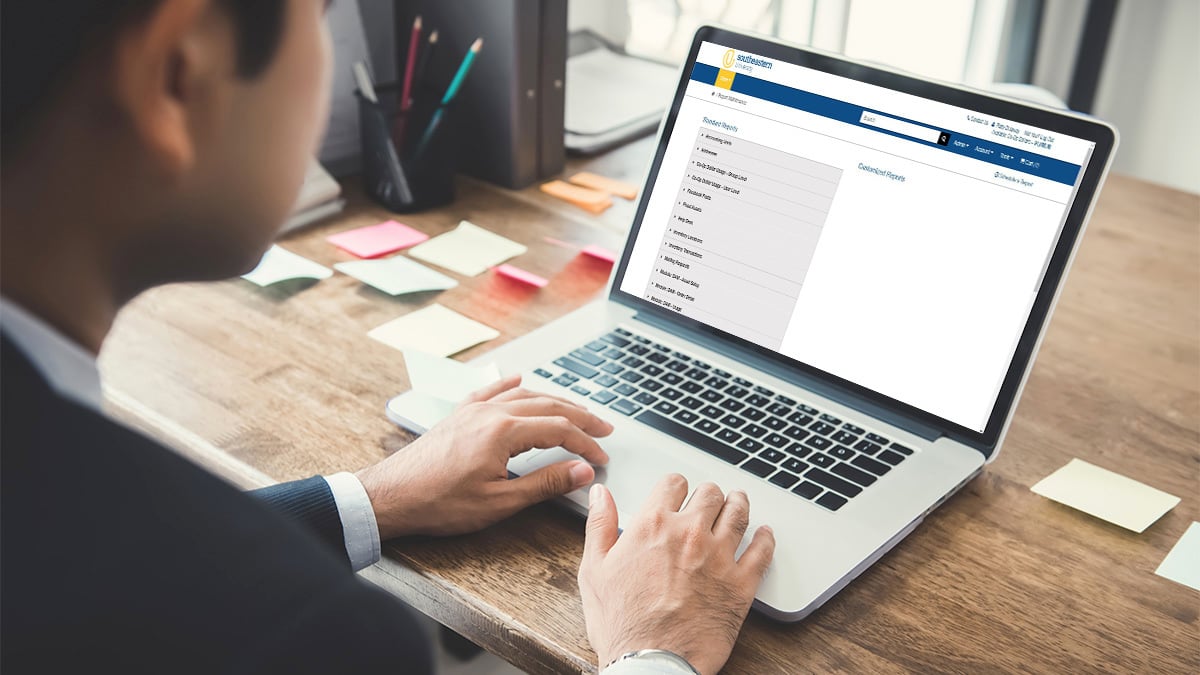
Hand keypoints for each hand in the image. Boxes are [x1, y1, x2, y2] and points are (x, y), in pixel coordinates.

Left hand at [356, 375, 612, 537]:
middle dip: (580, 417)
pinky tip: (519, 380)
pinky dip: (510, 385)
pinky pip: (490, 390)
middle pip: (548, 406)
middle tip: (604, 427)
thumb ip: (545, 484)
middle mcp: (490, 412)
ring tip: (575, 410)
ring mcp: (473, 410)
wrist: (391, 496)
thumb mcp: (499, 501)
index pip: (560, 430)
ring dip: (554, 401)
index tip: (602, 458)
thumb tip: (582, 472)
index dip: (586, 444)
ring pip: (523, 395)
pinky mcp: (458, 415)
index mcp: (504, 432)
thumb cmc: (440, 502)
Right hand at [577, 475, 774, 674]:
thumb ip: (599, 525)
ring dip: (739, 504)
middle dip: (708, 494)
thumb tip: (599, 495)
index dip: (675, 486)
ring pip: (739, 513)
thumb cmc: (622, 624)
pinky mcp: (741, 584)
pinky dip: (766, 539)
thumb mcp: (594, 570)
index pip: (673, 484)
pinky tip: (764, 535)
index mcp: (653, 525)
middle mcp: (689, 534)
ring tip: (738, 502)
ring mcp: (719, 557)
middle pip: (710, 494)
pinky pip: (762, 551)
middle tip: (709, 500)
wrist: (651, 663)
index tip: (677, 492)